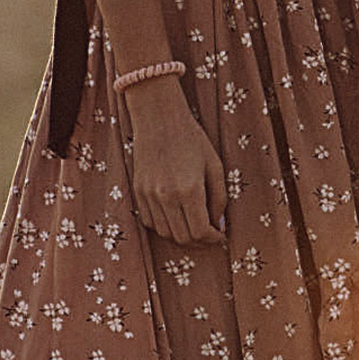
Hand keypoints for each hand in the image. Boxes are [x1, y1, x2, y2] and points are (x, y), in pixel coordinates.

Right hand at [121, 78, 226, 245]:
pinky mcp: (138, 191)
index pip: (200, 231)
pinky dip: (164, 225)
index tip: (220, 235)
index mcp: (189, 190)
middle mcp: (166, 196)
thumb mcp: (215, 166)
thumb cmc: (192, 139)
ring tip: (193, 225)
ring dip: (181, 235)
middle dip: (199, 241)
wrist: (159, 118)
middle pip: (182, 237)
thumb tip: (219, 226)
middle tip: (210, 234)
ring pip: (165, 233)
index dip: (213, 239)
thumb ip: (219, 199)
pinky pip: (150, 222)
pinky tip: (176, 215)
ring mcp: (148, 195)